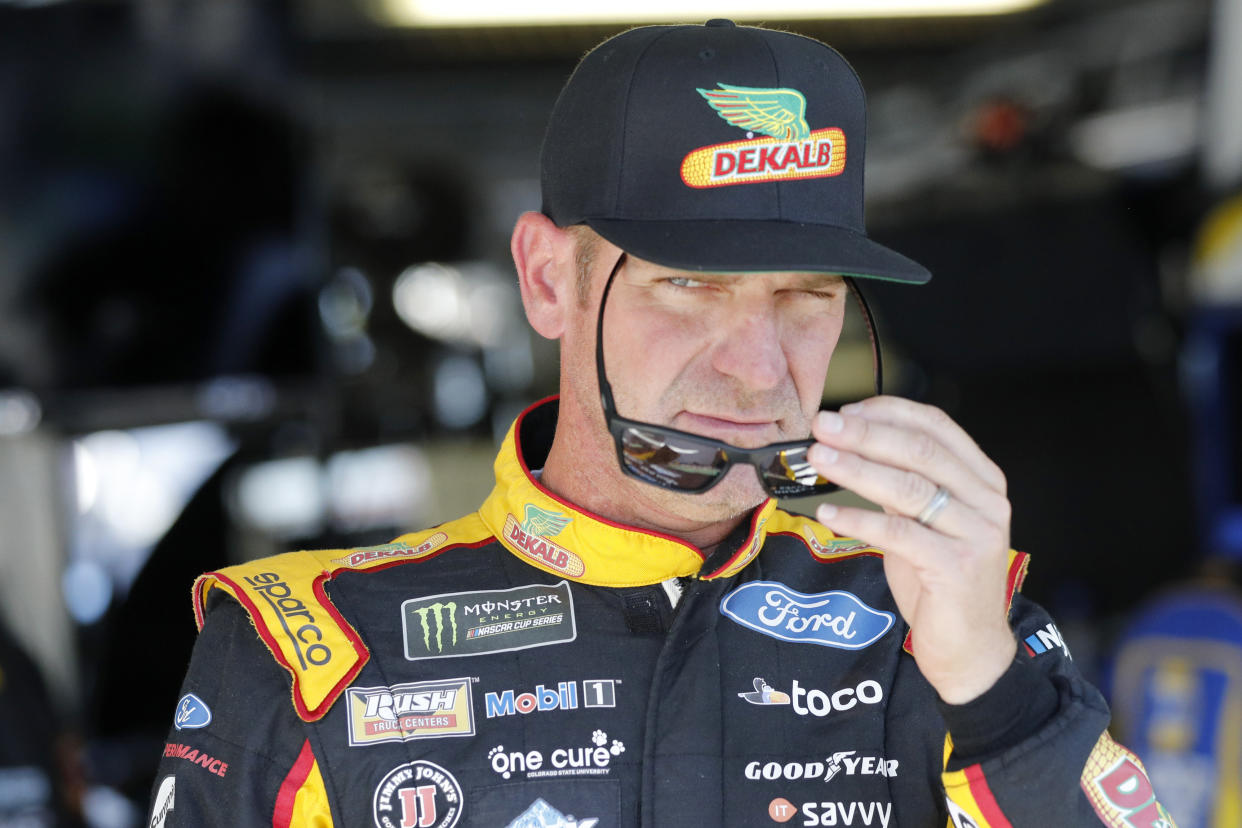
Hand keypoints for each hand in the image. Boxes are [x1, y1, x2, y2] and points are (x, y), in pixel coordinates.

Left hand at [808, 396, 1016, 703]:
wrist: (968, 646)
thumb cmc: (940, 578)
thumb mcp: (922, 520)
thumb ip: (900, 483)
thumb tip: (848, 443)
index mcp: (982, 478)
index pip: (936, 425)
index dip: (888, 412)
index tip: (845, 410)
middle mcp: (986, 499)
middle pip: (920, 451)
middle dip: (865, 434)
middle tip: (822, 426)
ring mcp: (976, 533)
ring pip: (909, 488)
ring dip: (856, 469)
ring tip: (817, 459)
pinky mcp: (957, 567)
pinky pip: (899, 533)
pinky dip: (859, 518)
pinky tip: (827, 512)